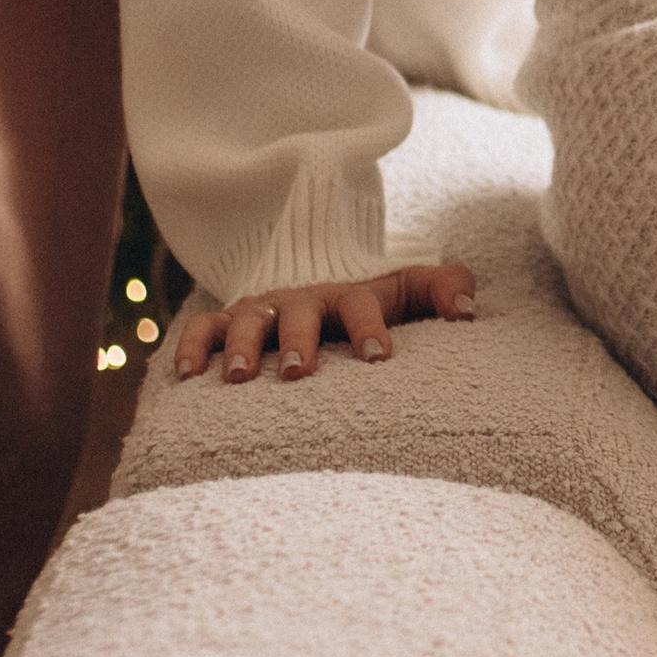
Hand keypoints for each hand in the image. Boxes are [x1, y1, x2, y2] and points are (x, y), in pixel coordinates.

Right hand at [173, 262, 478, 386]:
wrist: (319, 277)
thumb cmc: (373, 300)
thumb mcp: (411, 290)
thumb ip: (447, 289)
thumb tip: (470, 312)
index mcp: (351, 295)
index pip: (363, 305)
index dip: (371, 329)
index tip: (380, 358)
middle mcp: (304, 301)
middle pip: (300, 314)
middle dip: (298, 341)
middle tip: (298, 372)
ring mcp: (264, 310)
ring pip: (246, 321)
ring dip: (240, 346)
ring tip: (236, 378)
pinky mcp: (229, 321)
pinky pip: (203, 328)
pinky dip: (190, 347)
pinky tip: (186, 376)